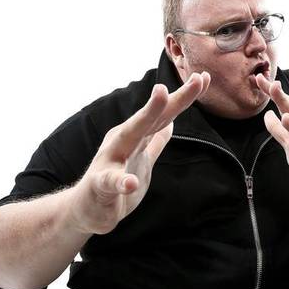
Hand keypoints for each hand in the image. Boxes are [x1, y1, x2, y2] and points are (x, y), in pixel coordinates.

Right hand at [67, 72, 210, 233]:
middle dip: (175, 97)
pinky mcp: (101, 185)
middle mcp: (123, 141)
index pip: (164, 115)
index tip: (204, 78)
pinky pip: (111, 182)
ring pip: (131, 134)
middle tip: (199, 79)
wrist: (85, 210)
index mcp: (135, 137)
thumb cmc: (114, 183)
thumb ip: (155, 141)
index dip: (184, 97)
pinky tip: (130, 183)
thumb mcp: (142, 159)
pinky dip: (121, 182)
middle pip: (153, 117)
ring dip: (148, 114)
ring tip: (162, 94)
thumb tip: (171, 122)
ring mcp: (111, 161)